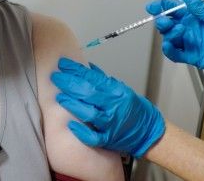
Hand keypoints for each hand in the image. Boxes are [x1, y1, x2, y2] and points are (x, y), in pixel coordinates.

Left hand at [50, 58, 164, 157]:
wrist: (148, 132)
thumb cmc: (134, 110)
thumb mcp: (122, 90)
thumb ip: (103, 81)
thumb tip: (87, 68)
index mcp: (117, 92)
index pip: (93, 78)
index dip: (76, 70)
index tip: (63, 64)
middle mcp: (114, 107)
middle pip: (89, 93)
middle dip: (70, 84)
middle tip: (55, 77)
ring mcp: (111, 124)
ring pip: (89, 113)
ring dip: (72, 104)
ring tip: (59, 97)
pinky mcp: (109, 139)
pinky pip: (93, 137)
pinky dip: (81, 131)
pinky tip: (70, 124)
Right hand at [147, 0, 203, 70]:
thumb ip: (195, 4)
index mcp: (192, 16)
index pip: (172, 9)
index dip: (161, 7)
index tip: (152, 7)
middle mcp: (188, 28)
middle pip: (167, 24)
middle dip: (162, 21)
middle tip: (165, 21)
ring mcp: (189, 42)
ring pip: (169, 38)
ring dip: (169, 34)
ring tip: (179, 31)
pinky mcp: (191, 56)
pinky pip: (175, 54)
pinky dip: (169, 50)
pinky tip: (168, 45)